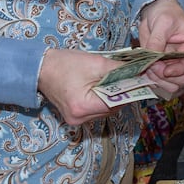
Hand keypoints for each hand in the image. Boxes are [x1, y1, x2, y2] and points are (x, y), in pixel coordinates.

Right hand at [37, 47, 175, 125]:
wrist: (40, 68)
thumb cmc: (65, 63)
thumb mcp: (96, 63)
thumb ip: (120, 70)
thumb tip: (141, 73)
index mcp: (83, 107)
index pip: (117, 102)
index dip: (131, 91)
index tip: (142, 81)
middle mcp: (79, 119)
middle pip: (113, 108)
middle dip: (123, 93)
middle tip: (131, 78)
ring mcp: (76, 121)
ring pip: (107, 111)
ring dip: (113, 96)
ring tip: (115, 81)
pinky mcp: (76, 117)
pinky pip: (97, 110)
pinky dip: (103, 99)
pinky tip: (103, 87)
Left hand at [139, 0, 183, 112]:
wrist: (155, 13)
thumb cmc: (165, 13)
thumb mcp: (163, 22)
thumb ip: (158, 40)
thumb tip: (152, 56)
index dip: (179, 70)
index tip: (165, 71)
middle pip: (182, 79)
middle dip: (165, 77)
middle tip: (151, 67)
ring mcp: (175, 65)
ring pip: (172, 85)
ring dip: (158, 81)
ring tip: (147, 68)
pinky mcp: (164, 69)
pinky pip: (161, 82)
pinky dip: (152, 80)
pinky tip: (144, 71)